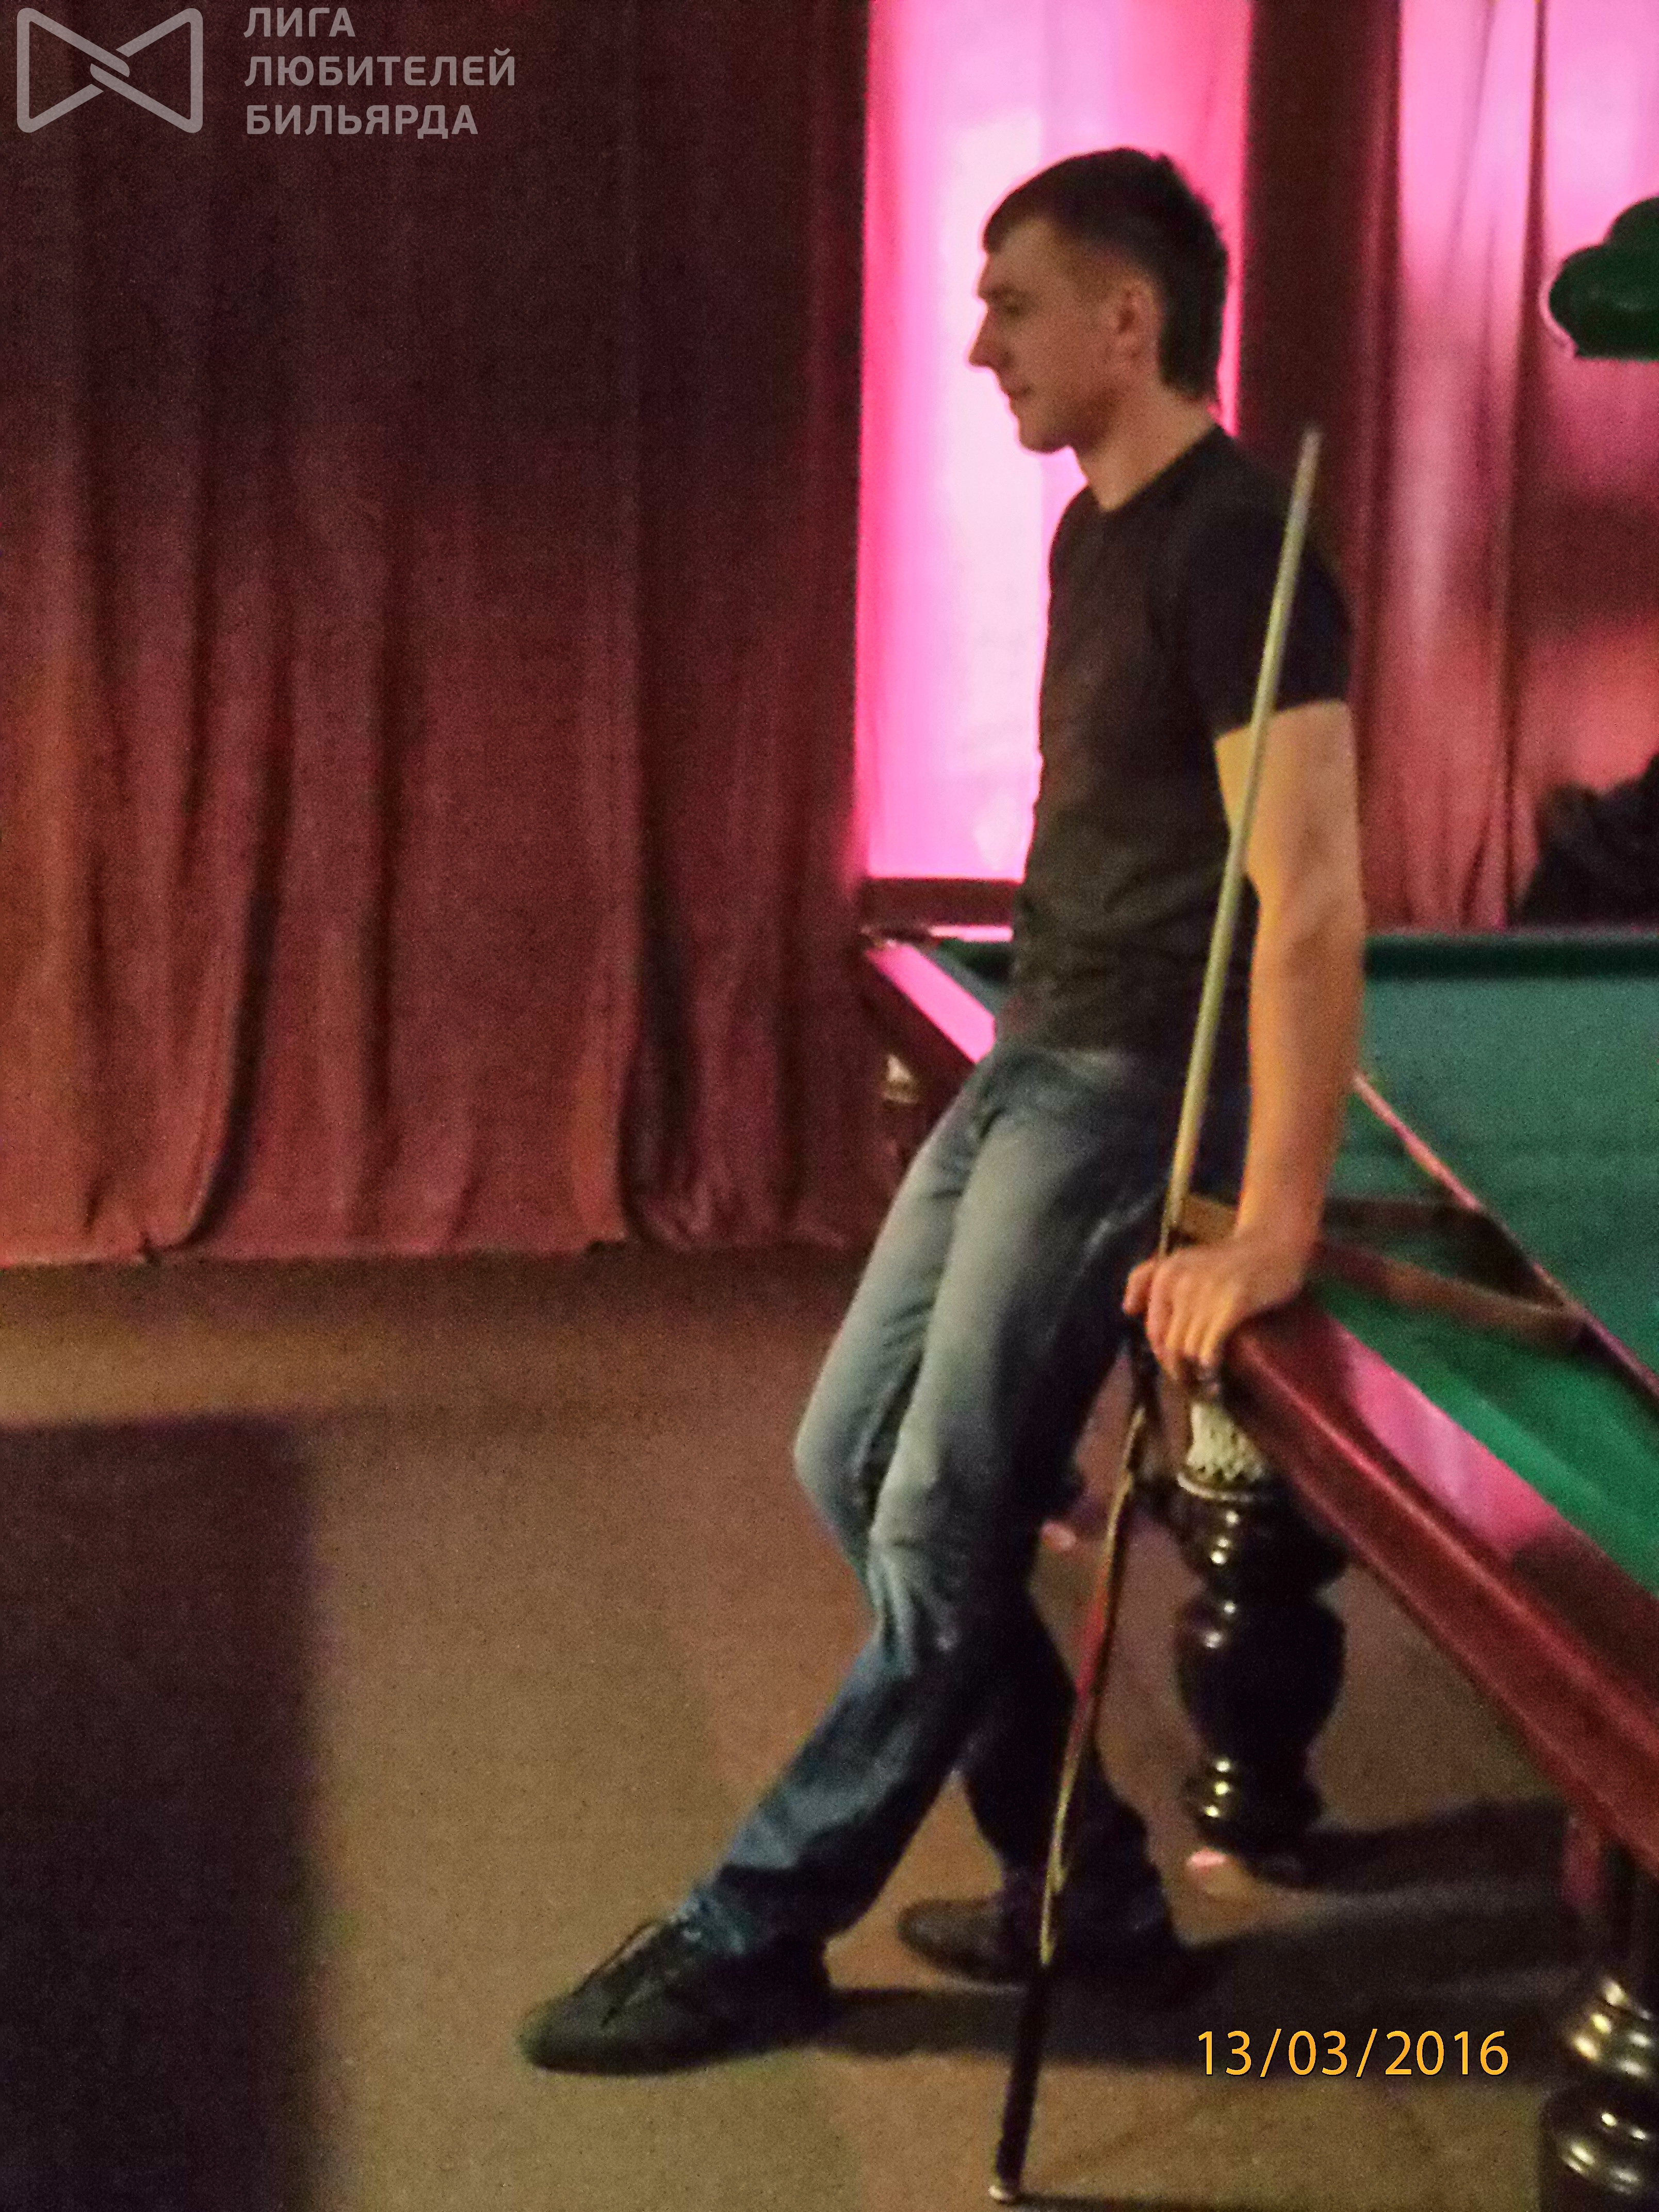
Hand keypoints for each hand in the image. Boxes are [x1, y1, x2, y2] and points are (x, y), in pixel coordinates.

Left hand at [1122, 1227, 1311, 1386]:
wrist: (1274, 1243)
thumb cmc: (1229, 1259)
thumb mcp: (1183, 1260)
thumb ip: (1148, 1277)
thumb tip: (1127, 1309)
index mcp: (1166, 1274)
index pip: (1154, 1331)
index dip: (1163, 1356)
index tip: (1176, 1370)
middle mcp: (1181, 1282)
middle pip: (1170, 1345)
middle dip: (1178, 1369)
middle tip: (1192, 1381)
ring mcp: (1206, 1294)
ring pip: (1188, 1350)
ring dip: (1197, 1370)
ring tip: (1208, 1376)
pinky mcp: (1232, 1305)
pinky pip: (1209, 1348)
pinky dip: (1210, 1363)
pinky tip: (1216, 1365)